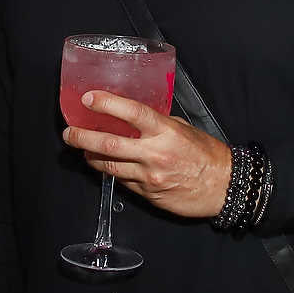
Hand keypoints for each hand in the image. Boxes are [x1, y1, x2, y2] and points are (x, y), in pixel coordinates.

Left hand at [63, 92, 230, 219]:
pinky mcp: (147, 194)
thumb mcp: (184, 129)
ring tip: (83, 149)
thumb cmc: (207, 155)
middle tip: (70, 132)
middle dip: (83, 137)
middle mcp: (154, 153)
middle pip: (109, 143)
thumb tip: (134, 117)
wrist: (224, 187)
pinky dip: (110, 172)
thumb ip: (158, 123)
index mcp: (165, 132)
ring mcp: (149, 176)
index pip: (132, 113)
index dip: (107, 104)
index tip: (88, 98)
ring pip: (109, 166)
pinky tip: (105, 166)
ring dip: (91, 157)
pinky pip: (121, 181)